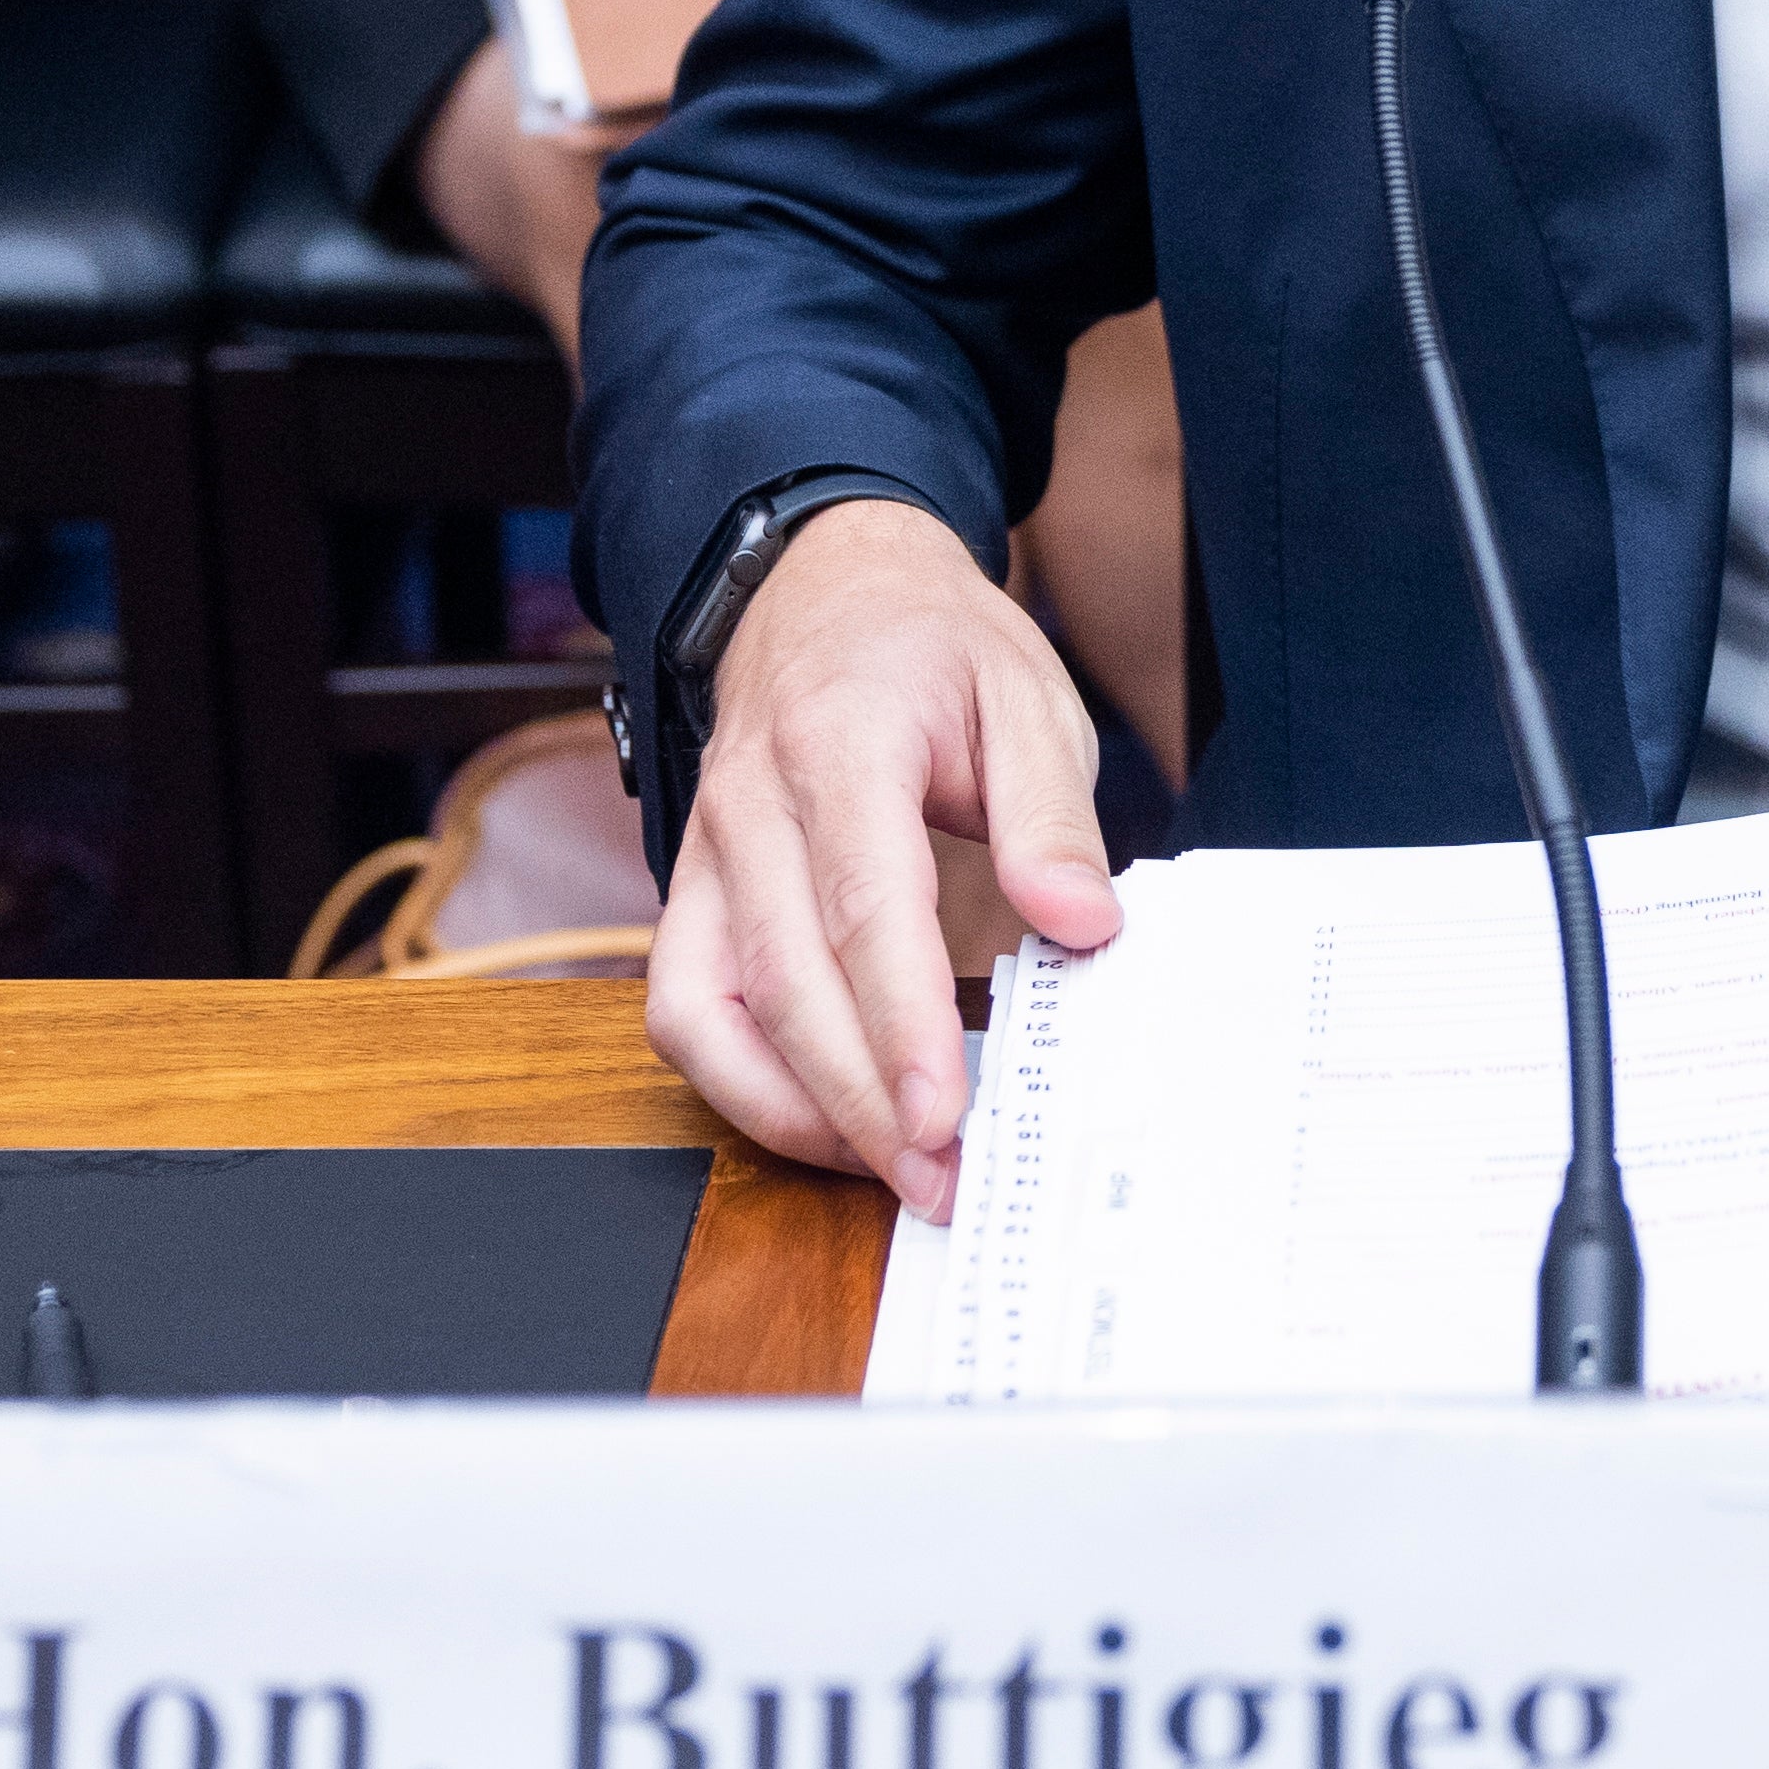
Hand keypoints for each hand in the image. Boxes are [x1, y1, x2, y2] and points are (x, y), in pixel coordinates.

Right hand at [643, 495, 1123, 1216]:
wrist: (824, 588)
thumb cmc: (930, 648)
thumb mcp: (1025, 694)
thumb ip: (1053, 817)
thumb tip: (1084, 926)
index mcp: (841, 739)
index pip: (863, 904)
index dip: (901, 1024)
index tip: (947, 1114)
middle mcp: (750, 803)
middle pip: (785, 979)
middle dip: (860, 1099)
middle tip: (942, 1180)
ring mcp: (704, 853)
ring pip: (708, 1009)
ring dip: (792, 1108)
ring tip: (888, 1169)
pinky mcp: (690, 895)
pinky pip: (684, 1007)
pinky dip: (741, 1082)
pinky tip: (824, 1121)